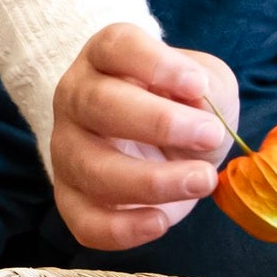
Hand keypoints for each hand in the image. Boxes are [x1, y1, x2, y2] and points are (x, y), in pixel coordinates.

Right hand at [50, 23, 236, 251]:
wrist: (165, 146)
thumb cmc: (182, 105)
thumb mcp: (206, 82)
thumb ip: (206, 86)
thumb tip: (196, 104)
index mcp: (105, 57)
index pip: (115, 47)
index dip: (155, 63)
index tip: (198, 85)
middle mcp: (75, 97)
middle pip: (97, 103)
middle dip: (159, 122)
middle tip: (210, 135)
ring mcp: (66, 149)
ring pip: (90, 167)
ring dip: (151, 180)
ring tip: (202, 181)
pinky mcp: (70, 198)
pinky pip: (83, 220)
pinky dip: (121, 229)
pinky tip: (161, 221)